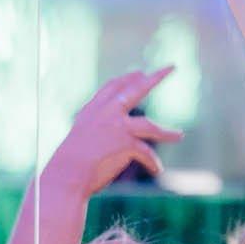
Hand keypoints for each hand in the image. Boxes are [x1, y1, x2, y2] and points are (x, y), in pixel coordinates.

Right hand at [42, 68, 183, 197]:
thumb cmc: (67, 166)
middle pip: (135, 90)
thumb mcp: (79, 141)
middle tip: (171, 67)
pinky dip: (151, 163)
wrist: (65, 176)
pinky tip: (157, 170)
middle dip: (155, 78)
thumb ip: (94, 132)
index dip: (126, 80)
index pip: (112, 88)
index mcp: (91, 111)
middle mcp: (106, 113)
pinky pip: (145, 153)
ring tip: (179, 135)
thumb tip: (109, 138)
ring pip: (149, 126)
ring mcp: (117, 127)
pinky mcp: (126, 143)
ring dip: (167, 132)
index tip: (138, 73)